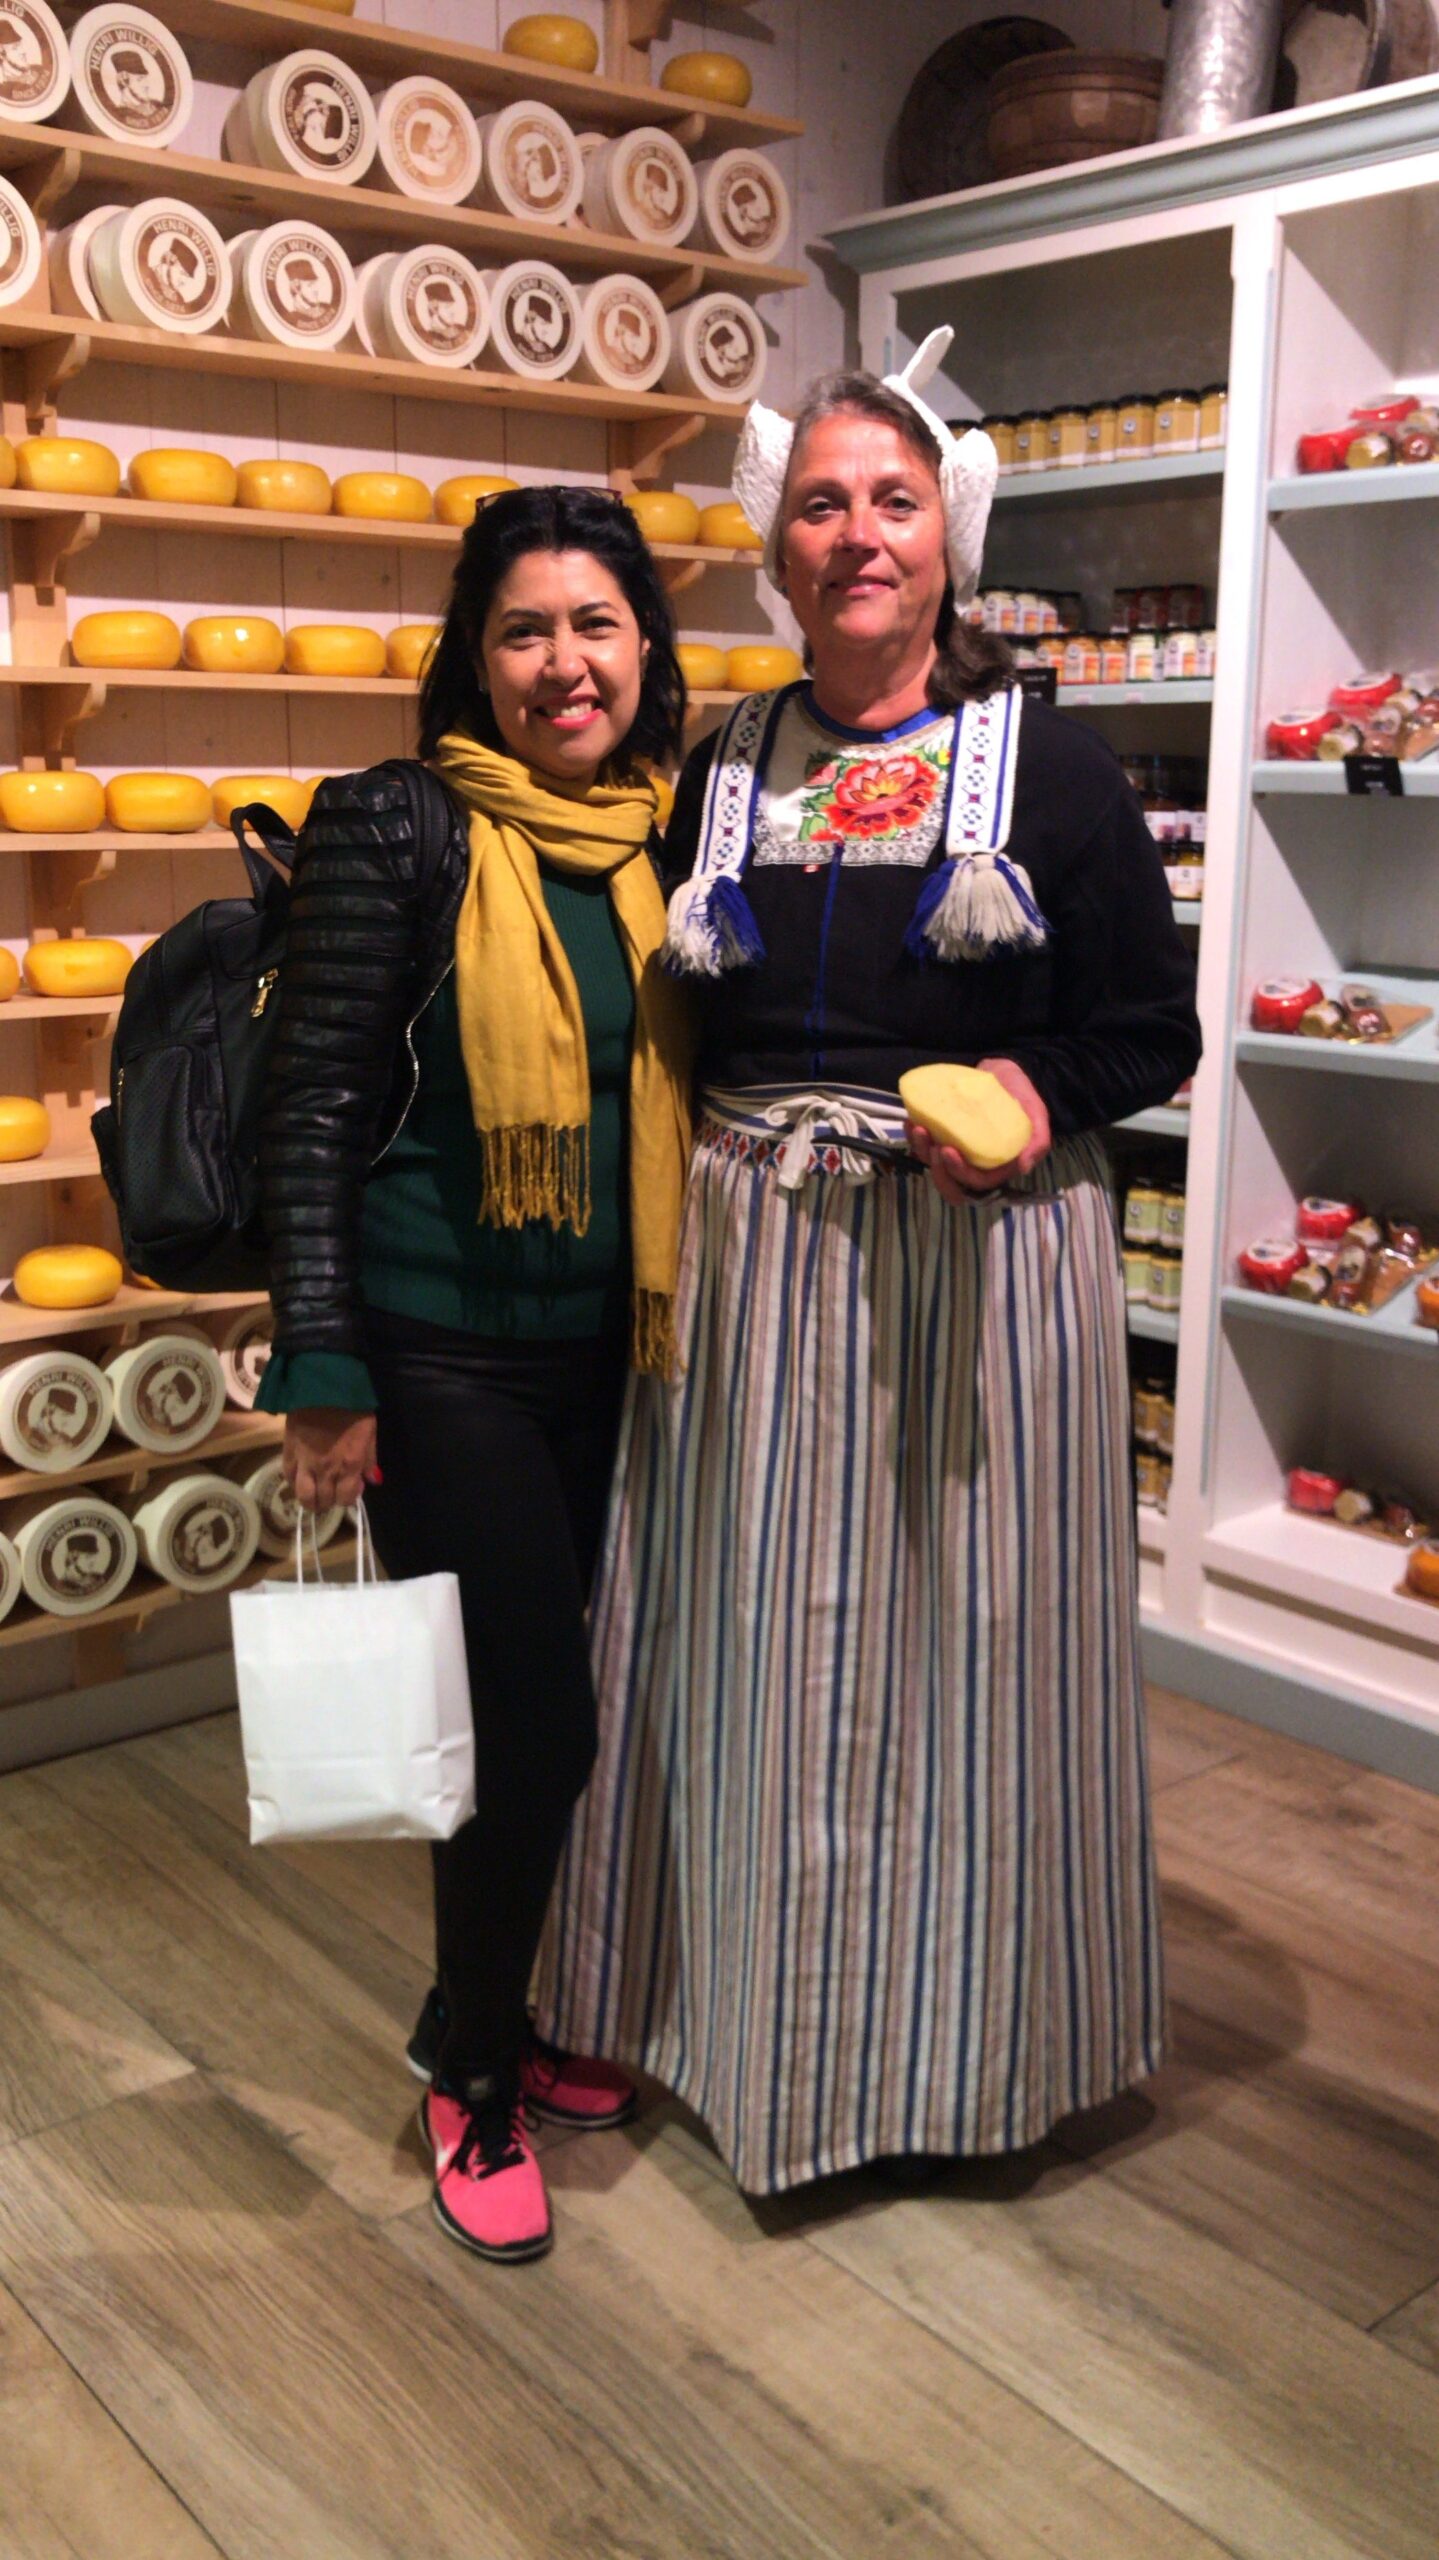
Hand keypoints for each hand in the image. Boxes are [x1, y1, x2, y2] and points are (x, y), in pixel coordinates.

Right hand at [282, 1408, 378, 1512]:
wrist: (322, 1386)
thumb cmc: (352, 1406)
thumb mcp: (370, 1430)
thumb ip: (370, 1458)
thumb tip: (372, 1480)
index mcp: (349, 1464)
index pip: (346, 1498)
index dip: (349, 1497)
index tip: (351, 1487)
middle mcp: (326, 1469)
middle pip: (325, 1501)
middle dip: (330, 1501)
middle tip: (332, 1492)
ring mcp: (305, 1463)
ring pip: (304, 1496)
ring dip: (310, 1501)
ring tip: (315, 1495)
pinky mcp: (288, 1452)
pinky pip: (289, 1477)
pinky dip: (295, 1483)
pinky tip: (301, 1479)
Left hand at [906, 1059, 1051, 1205]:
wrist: (1006, 1072)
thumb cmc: (1022, 1094)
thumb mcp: (1037, 1114)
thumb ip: (1038, 1141)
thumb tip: (1023, 1167)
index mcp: (998, 1167)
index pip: (977, 1183)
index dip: (959, 1173)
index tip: (946, 1150)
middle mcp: (976, 1164)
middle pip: (952, 1185)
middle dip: (938, 1171)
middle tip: (932, 1146)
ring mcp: (959, 1151)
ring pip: (935, 1166)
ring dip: (922, 1152)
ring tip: (919, 1128)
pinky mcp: (945, 1136)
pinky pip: (926, 1146)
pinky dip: (914, 1138)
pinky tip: (911, 1122)